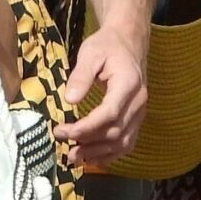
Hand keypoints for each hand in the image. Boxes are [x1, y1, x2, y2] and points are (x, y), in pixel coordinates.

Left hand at [57, 25, 147, 166]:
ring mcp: (140, 112)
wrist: (129, 42)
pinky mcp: (136, 119)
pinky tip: (91, 157)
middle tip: (61, 140)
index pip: (109, 113)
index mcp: (128, 84)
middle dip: (87, 142)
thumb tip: (69, 99)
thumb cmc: (107, 46)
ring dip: (97, 153)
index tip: (62, 130)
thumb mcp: (90, 53)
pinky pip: (127, 143)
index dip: (86, 127)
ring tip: (73, 156)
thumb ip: (80, 76)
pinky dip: (110, 154)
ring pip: (122, 142)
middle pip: (115, 132)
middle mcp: (138, 102)